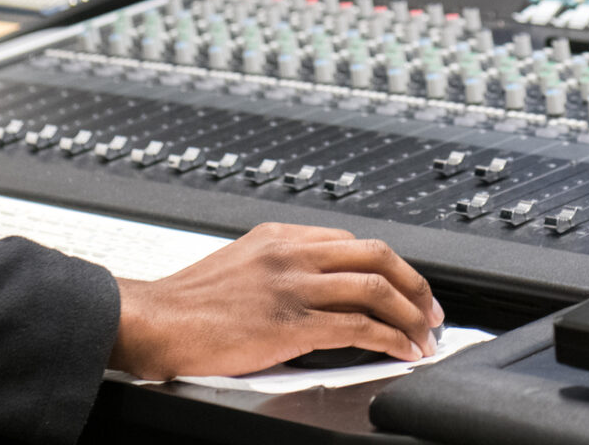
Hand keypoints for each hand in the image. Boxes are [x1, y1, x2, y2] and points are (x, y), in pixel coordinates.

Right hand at [110, 223, 442, 381]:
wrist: (158, 319)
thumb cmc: (192, 300)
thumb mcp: (241, 263)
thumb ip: (281, 266)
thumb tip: (318, 286)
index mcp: (279, 235)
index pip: (351, 240)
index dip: (388, 265)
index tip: (403, 286)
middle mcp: (290, 253)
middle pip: (374, 254)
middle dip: (413, 282)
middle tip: (430, 309)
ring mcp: (292, 285)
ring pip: (374, 287)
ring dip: (409, 314)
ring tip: (424, 336)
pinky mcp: (290, 323)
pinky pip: (357, 326)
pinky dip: (388, 339)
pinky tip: (400, 351)